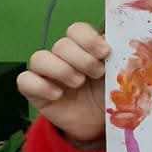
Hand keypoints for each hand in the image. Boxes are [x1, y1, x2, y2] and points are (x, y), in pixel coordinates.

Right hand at [17, 23, 109, 148]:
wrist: (97, 122)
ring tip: (79, 83)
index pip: (76, 30)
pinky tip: (58, 95)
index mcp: (84, 47)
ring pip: (38, 58)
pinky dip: (41, 86)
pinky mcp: (34, 90)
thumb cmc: (109, 92)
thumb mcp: (119, 74)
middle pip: (61, 44)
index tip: (105, 53)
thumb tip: (126, 42)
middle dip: (82, 60)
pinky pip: (25, 80)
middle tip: (97, 74)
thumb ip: (120, 57)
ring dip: (62, 70)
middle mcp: (62, 56)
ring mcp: (46, 72)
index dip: (89, 39)